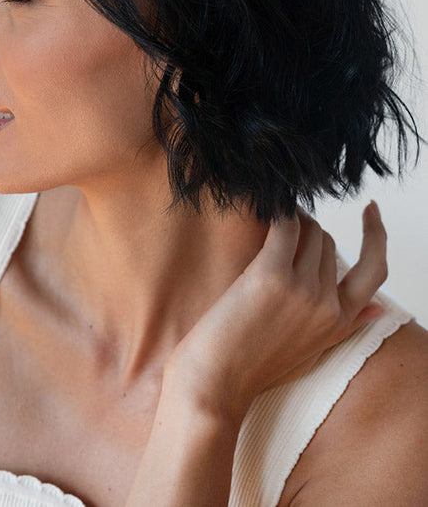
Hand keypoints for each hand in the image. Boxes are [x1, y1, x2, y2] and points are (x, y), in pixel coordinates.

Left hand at [163, 202, 387, 430]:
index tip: (370, 210)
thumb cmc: (253, 367)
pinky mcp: (271, 275)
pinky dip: (277, 212)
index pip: (375, 270)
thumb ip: (346, 326)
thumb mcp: (311, 351)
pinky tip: (264, 208)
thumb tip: (379, 309)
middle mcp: (327, 305)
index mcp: (339, 323)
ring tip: (268, 222)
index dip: (377, 235)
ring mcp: (302, 289)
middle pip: (327, 242)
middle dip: (308, 230)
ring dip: (291, 218)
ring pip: (308, 230)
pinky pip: (284, 225)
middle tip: (281, 229)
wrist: (214, 385)